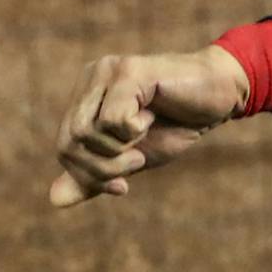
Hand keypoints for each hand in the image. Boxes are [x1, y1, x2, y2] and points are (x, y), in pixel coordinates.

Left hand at [47, 46, 248, 207]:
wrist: (219, 97)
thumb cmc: (175, 124)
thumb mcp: (131, 159)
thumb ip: (95, 176)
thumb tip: (53, 200)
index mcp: (86, 96)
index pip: (64, 147)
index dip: (89, 175)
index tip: (122, 186)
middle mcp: (91, 77)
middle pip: (70, 141)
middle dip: (104, 167)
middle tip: (137, 159)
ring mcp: (107, 71)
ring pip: (86, 132)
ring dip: (120, 149)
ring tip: (143, 133)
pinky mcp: (128, 72)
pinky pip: (112, 119)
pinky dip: (134, 130)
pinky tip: (152, 114)